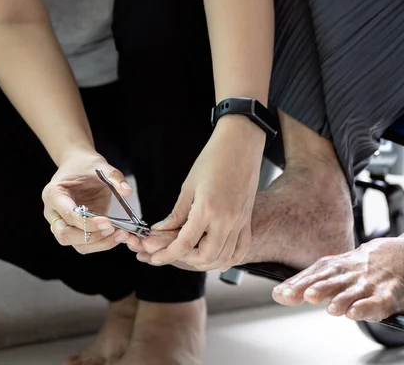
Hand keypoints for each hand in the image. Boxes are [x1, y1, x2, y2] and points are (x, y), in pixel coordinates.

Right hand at [42, 149, 132, 253]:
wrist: (79, 166)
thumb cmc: (85, 166)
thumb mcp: (100, 166)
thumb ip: (114, 177)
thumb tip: (127, 191)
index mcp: (54, 194)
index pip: (68, 215)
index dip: (87, 222)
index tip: (108, 222)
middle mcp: (54, 212)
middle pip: (65, 236)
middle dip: (91, 237)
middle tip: (113, 229)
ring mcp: (63, 224)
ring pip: (76, 245)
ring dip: (99, 244)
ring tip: (121, 235)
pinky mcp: (76, 230)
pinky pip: (86, 244)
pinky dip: (102, 243)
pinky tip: (118, 236)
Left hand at [149, 115, 264, 270]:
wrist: (241, 143)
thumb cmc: (214, 158)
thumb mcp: (189, 186)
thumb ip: (177, 214)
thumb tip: (161, 230)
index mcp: (208, 210)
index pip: (184, 244)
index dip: (167, 254)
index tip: (155, 258)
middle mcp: (227, 220)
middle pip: (206, 257)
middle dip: (185, 260)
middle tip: (172, 254)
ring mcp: (240, 222)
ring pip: (224, 257)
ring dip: (206, 262)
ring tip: (191, 256)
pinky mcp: (247, 219)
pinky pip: (241, 248)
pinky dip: (228, 258)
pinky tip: (217, 257)